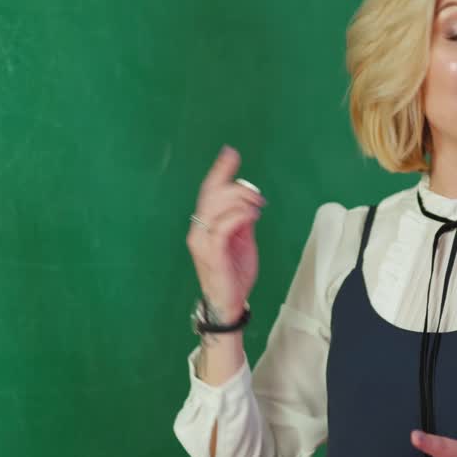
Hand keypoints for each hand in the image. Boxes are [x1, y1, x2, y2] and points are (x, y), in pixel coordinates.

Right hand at [185, 145, 265, 318]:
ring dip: (240, 201)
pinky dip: (239, 216)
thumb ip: (243, 221)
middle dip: (237, 187)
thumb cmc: (234, 273)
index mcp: (205, 224)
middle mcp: (198, 229)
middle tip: (257, 197)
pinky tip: (252, 217)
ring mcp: (202, 241)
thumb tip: (250, 203)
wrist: (229, 303)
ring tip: (257, 207)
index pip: (209, 191)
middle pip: (212, 194)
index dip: (220, 171)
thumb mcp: (243, 241)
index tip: (230, 153)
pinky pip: (223, 227)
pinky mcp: (211, 253)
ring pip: (217, 206)